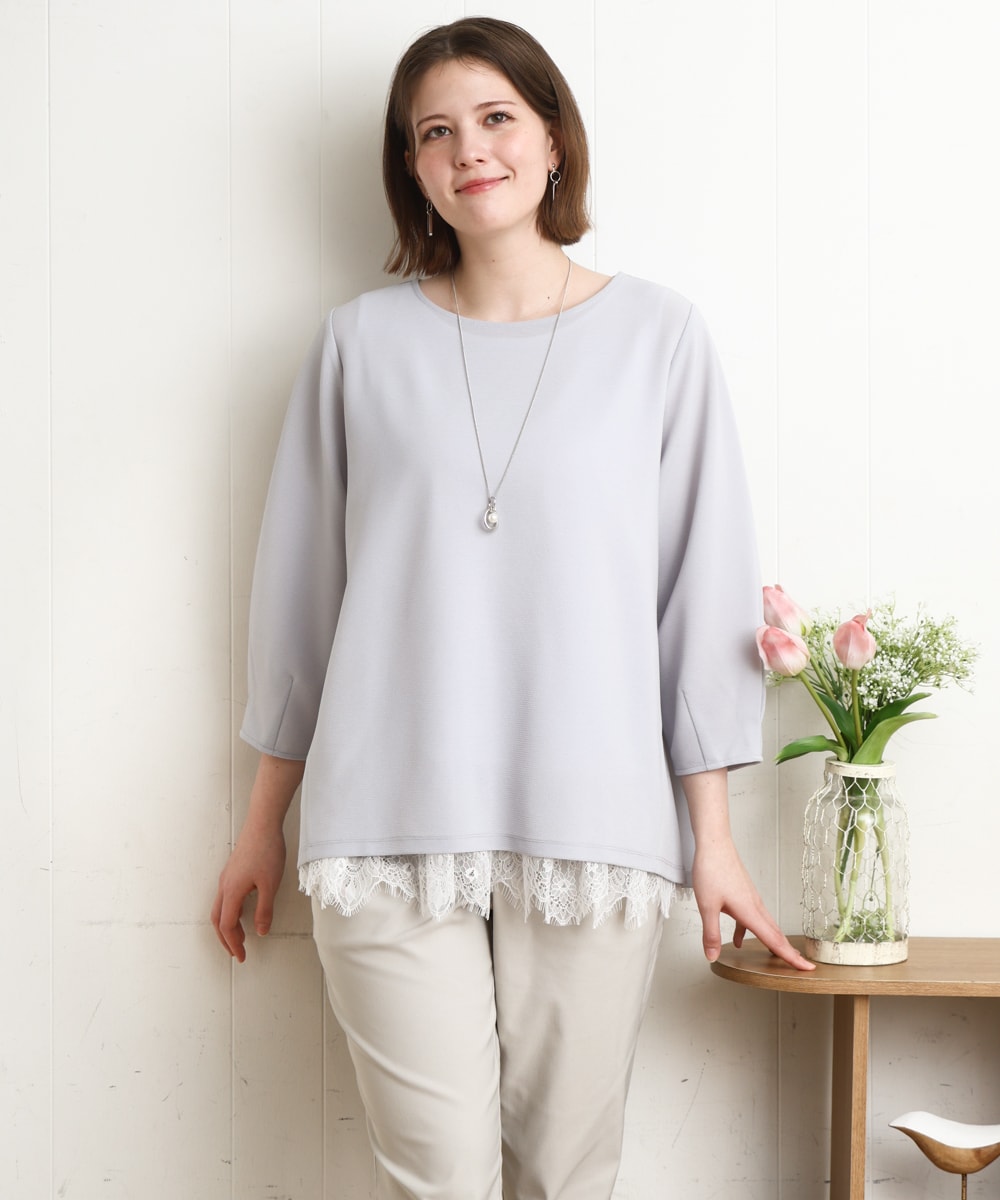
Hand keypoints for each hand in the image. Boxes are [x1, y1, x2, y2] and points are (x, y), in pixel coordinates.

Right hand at [211, 823, 286, 962]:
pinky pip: (224, 899)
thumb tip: (261, 931)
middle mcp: (224, 886)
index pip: (227, 926)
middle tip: (237, 952)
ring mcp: (226, 878)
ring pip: (219, 909)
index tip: (242, 956)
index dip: (233, 943)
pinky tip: (241, 913)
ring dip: (226, 926)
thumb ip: (265, 910)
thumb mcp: (270, 885)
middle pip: (217, 920)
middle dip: (225, 939)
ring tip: (239, 937)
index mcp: (231, 892)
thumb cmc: (267, 851)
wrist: (262, 825)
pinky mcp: (232, 872)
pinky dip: (229, 913)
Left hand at [691, 836, 813, 970]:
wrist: (714, 842)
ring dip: (773, 941)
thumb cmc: (712, 869)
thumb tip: (712, 956)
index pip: (774, 941)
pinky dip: (750, 930)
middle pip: (776, 934)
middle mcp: (755, 905)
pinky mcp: (744, 893)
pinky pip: (752, 917)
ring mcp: (751, 898)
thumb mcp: (707, 906)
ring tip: (776, 956)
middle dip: (789, 952)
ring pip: (766, 925)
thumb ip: (711, 934)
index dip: (792, 958)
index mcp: (750, 911)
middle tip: (803, 967)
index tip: (808, 969)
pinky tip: (738, 939)